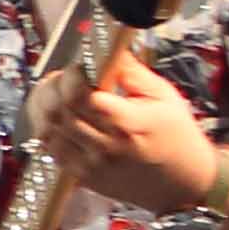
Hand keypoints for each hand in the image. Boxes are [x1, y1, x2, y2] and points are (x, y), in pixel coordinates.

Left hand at [32, 38, 223, 213]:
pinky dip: (47, 129)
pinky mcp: (83, 178)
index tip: (80, 66)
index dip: (72, 76)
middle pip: (59, 112)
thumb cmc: (176, 135)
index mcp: (129, 123)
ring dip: (44, 108)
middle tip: (64, 76)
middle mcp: (106, 147)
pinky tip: (60, 117)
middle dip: (53, 86)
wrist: (184, 182)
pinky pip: (50, 151)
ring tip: (58, 94)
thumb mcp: (164, 95)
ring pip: (47, 132)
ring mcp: (91, 166)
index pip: (83, 96)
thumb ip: (131, 71)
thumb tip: (106, 47)